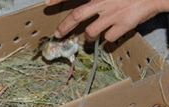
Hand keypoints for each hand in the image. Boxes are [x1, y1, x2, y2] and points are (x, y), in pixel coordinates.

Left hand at [45, 0, 168, 41]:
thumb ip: (101, 0)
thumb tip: (92, 7)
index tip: (46, 3)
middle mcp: (102, 2)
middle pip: (76, 16)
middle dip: (64, 27)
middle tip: (58, 33)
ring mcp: (111, 16)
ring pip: (90, 32)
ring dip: (88, 36)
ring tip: (90, 36)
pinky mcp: (122, 27)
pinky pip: (108, 38)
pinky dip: (107, 40)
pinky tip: (111, 36)